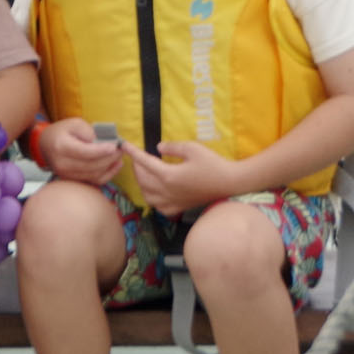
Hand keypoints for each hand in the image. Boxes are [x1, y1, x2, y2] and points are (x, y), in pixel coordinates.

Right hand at [41, 118, 124, 184]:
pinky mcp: (73, 180)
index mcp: (62, 147)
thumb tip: (104, 143)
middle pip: (92, 165)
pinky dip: (108, 174)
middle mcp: (63, 164)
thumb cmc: (61, 132)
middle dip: (110, 158)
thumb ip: (89, 132)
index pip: (85, 152)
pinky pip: (94, 180)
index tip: (115, 146)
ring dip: (110, 166)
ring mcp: (67, 175)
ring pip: (95, 174)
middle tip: (121, 149)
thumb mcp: (74, 124)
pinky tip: (115, 165)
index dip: (101, 150)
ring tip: (118, 155)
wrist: (45, 145)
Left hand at [123, 140, 243, 216]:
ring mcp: (172, 202)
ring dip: (141, 183)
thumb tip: (158, 147)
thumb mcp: (193, 148)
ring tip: (144, 172)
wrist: (229, 183)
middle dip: (136, 167)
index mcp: (168, 175)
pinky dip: (152, 198)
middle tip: (136, 156)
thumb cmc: (213, 163)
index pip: (144, 162)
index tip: (124, 144)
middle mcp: (167, 191)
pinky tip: (155, 191)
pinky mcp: (179, 208)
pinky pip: (158, 207)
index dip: (133, 152)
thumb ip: (173, 147)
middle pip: (142, 180)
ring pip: (147, 195)